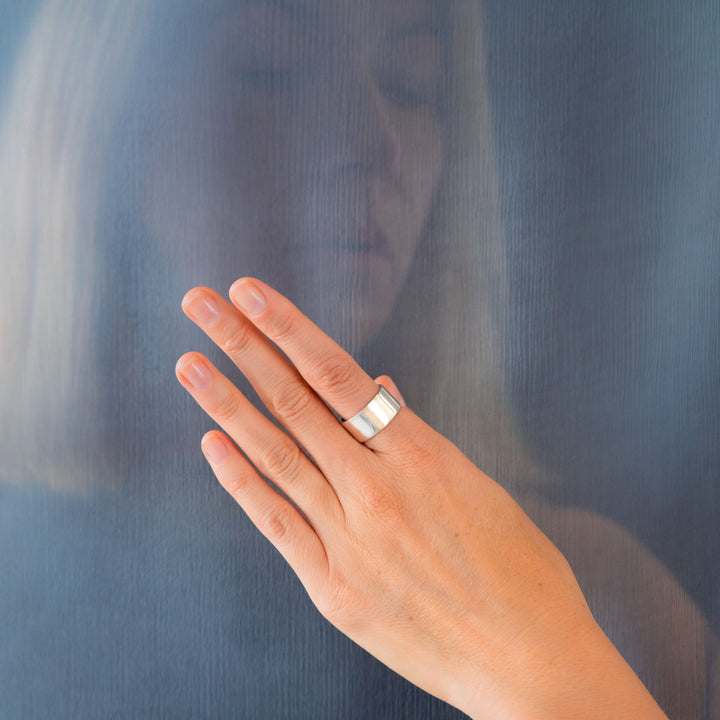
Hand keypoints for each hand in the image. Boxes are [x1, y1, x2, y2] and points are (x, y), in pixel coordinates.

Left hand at [176, 279, 667, 719]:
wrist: (530, 663)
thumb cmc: (521, 572)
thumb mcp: (478, 487)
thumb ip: (419, 436)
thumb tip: (379, 388)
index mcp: (424, 457)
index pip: (340, 377)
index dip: (290, 330)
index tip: (252, 295)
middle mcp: (379, 491)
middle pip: (297, 404)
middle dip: (244, 347)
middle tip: (202, 304)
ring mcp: (351, 541)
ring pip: (277, 456)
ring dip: (226, 406)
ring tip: (189, 364)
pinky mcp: (333, 589)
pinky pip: (277, 524)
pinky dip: (242, 482)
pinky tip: (212, 445)